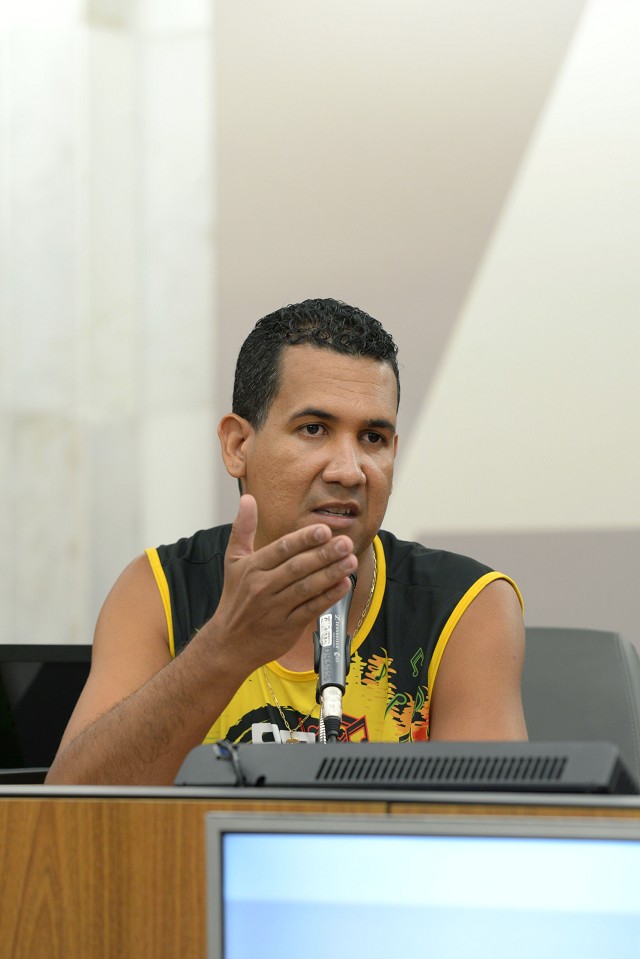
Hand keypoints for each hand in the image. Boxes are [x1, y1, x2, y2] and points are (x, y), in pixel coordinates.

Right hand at [209, 495, 357, 669]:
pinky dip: (328, 597)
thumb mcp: (234, 560)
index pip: (282, 549)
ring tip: (350, 561)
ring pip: (307, 588)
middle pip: (298, 567)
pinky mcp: (287, 627)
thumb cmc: (235, 598)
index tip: (324, 530)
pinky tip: (344, 586)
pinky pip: (311, 609)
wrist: (228, 643)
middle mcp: (263, 587)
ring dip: (331, 574)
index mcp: (253, 568)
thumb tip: (247, 498)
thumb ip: (243, 528)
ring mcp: (275, 608)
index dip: (304, 539)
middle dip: (324, 554)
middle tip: (346, 542)